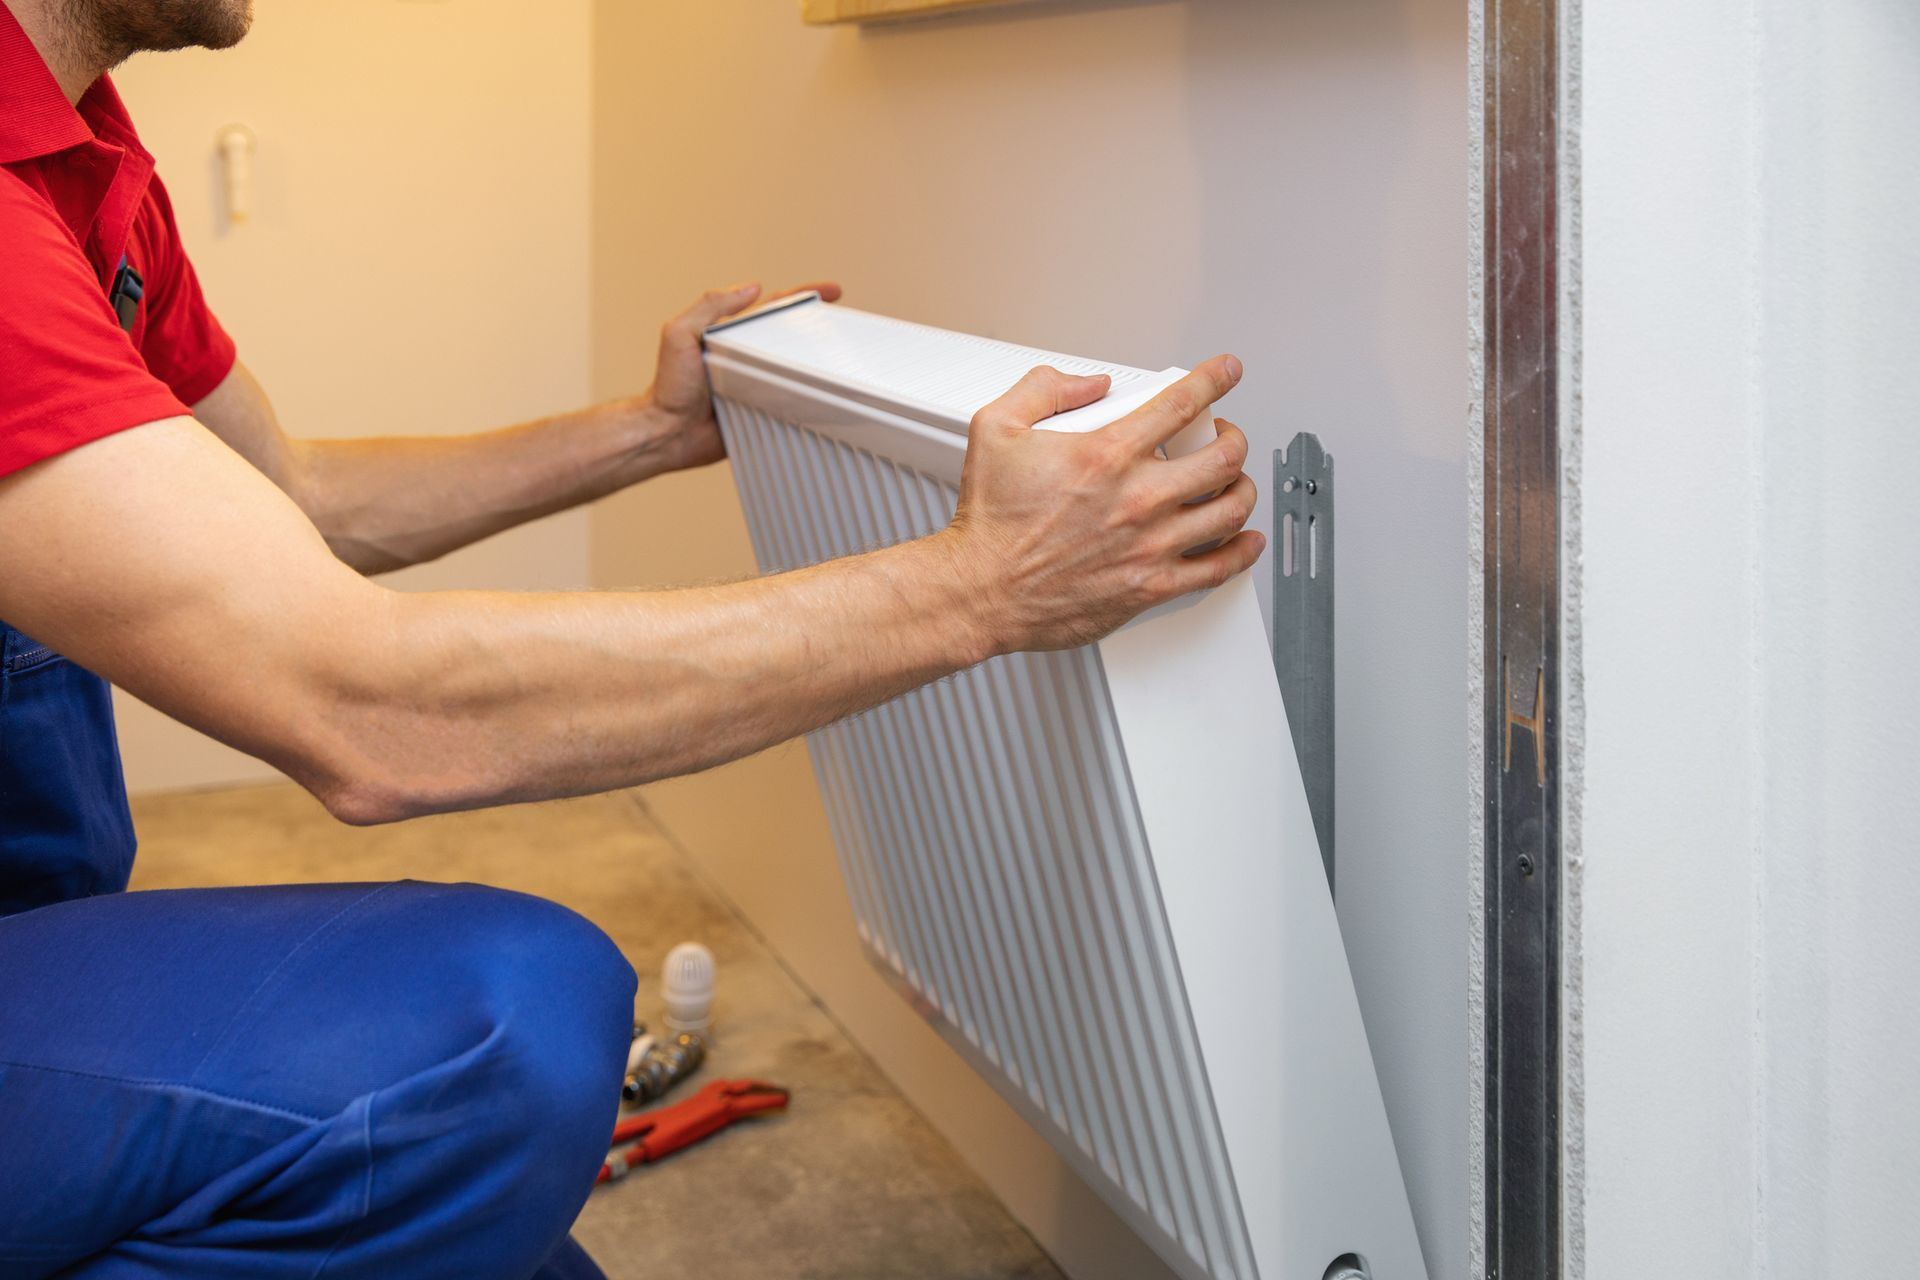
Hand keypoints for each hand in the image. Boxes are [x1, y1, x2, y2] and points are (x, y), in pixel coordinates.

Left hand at [645, 279, 843, 469]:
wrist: (669, 433)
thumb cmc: (668, 387)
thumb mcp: (680, 333)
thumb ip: (710, 306)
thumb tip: (749, 287)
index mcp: (730, 334)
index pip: (772, 308)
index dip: (801, 296)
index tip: (828, 292)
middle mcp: (746, 357)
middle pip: (789, 337)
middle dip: (817, 327)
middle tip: (842, 324)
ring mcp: (755, 383)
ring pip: (794, 368)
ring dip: (816, 363)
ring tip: (840, 357)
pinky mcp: (761, 409)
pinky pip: (790, 401)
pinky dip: (807, 396)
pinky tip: (824, 394)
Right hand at [942, 357, 1262, 655]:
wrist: (980, 590)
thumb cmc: (989, 522)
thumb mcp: (996, 428)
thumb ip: (1043, 388)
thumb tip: (1089, 383)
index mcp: (1106, 455)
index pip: (1182, 403)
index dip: (1214, 379)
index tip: (1226, 372)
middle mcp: (1138, 499)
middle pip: (1224, 457)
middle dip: (1233, 437)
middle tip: (1225, 436)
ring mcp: (1150, 545)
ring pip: (1231, 509)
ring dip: (1242, 488)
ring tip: (1235, 483)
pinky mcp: (1150, 586)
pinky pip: (1218, 568)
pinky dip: (1242, 550)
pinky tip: (1245, 540)